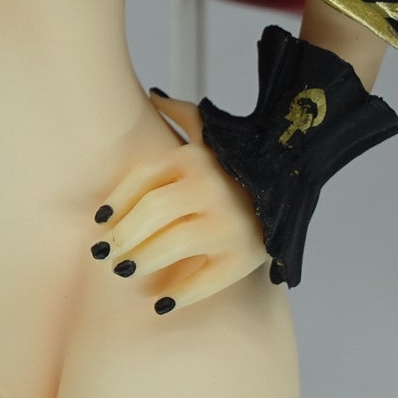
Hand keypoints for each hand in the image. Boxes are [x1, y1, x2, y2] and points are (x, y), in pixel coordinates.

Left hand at [89, 91, 269, 315]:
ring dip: (140, 261)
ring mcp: (227, 224)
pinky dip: (179, 295)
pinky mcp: (243, 256)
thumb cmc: (242, 161)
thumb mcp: (214, 132)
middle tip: (104, 254)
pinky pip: (204, 280)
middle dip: (121, 236)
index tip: (100, 221)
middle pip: (151, 214)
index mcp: (195, 159)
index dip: (117, 201)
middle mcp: (209, 189)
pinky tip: (160, 302)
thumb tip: (152, 95)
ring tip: (124, 269)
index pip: (142, 179)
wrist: (296, 180)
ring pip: (171, 246)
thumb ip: (182, 116)